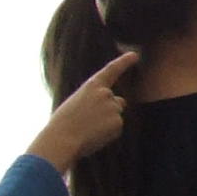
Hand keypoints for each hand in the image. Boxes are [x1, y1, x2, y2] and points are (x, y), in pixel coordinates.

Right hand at [28, 53, 138, 171]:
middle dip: (107, 111)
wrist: (61, 140)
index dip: (124, 62)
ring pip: (115, 116)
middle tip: (87, 122)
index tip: (135, 55)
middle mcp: (106, 93)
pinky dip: (108, 134)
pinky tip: (94, 136)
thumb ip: (98, 99)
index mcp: (92, 85)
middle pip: (116, 101)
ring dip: (106, 123)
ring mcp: (114, 107)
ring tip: (87, 129)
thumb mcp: (77, 102)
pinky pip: (116, 130)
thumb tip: (123, 102)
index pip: (111, 70)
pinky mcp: (118, 123)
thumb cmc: (63, 124)